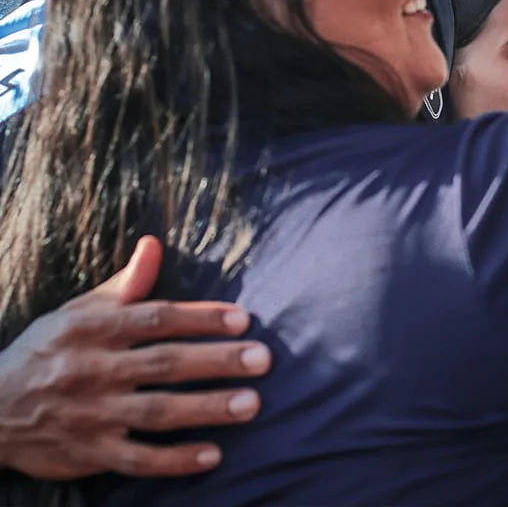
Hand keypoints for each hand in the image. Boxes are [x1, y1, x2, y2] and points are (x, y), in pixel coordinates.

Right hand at [0, 235, 270, 479]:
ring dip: (207, 409)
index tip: (243, 319)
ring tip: (251, 404)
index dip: (201, 318)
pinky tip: (212, 455)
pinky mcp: (87, 454)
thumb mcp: (77, 312)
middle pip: (164, 363)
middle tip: (263, 359)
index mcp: (91, 330)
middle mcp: (91, 370)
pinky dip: (174, 460)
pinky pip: (136, 459)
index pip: (155, 318)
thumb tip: (155, 244)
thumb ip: (124, 285)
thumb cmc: (46, 352)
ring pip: (156, 412)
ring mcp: (90, 415)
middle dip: (217, 361)